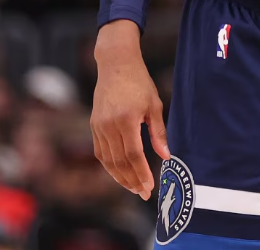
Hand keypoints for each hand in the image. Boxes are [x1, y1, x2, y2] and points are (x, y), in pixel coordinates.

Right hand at [91, 20, 168, 198]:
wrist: (116, 65)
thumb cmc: (140, 83)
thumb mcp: (154, 105)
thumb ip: (158, 132)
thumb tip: (166, 156)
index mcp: (126, 120)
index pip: (133, 155)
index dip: (141, 173)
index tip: (149, 187)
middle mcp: (109, 126)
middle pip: (119, 162)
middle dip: (131, 180)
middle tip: (143, 193)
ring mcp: (98, 126)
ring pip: (108, 160)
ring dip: (120, 177)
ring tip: (133, 188)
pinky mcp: (93, 125)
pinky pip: (100, 151)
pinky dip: (110, 165)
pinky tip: (119, 172)